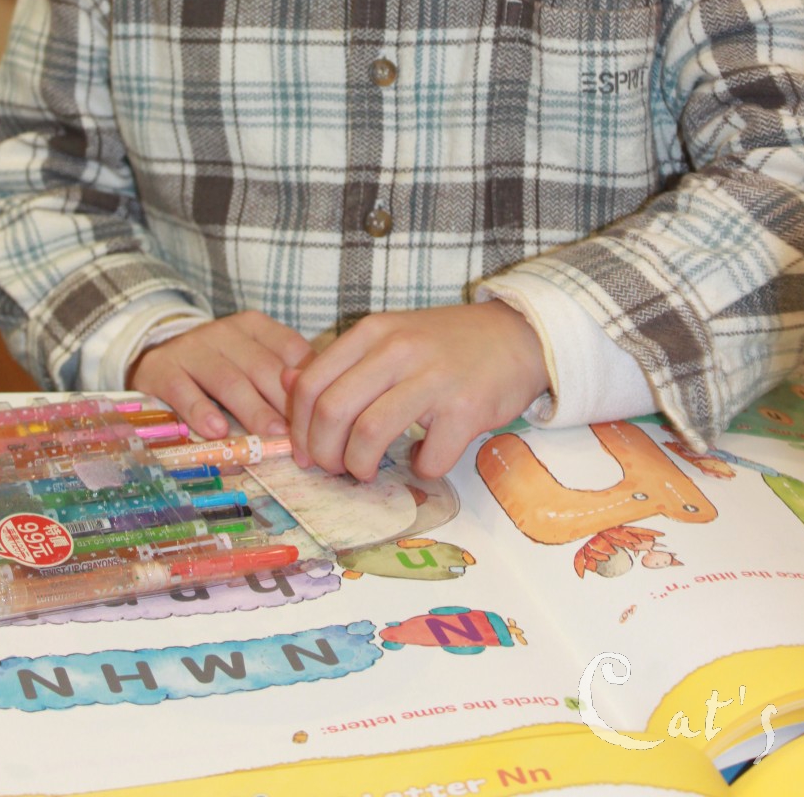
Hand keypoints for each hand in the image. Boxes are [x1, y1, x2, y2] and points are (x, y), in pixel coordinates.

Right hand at [127, 310, 313, 438]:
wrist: (158, 358)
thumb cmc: (218, 368)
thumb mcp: (251, 362)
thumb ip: (281, 378)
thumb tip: (319, 410)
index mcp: (253, 326)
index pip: (289, 349)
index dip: (307, 383)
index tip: (320, 415)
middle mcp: (224, 331)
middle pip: (262, 367)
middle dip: (284, 403)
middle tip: (301, 435)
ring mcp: (192, 348)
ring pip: (228, 380)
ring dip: (252, 410)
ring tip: (270, 436)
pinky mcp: (161, 369)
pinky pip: (184, 390)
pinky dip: (201, 411)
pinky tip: (217, 432)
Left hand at [283, 301, 548, 480]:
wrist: (518, 335)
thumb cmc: (447, 342)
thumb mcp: (390, 336)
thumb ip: (342, 360)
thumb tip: (285, 384)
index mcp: (373, 332)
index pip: (310, 384)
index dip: (298, 427)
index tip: (305, 451)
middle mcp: (397, 350)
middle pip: (331, 412)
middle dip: (323, 454)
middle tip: (333, 468)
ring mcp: (433, 378)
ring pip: (369, 436)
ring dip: (359, 467)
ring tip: (367, 470)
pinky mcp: (467, 409)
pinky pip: (428, 458)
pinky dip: (419, 471)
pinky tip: (422, 461)